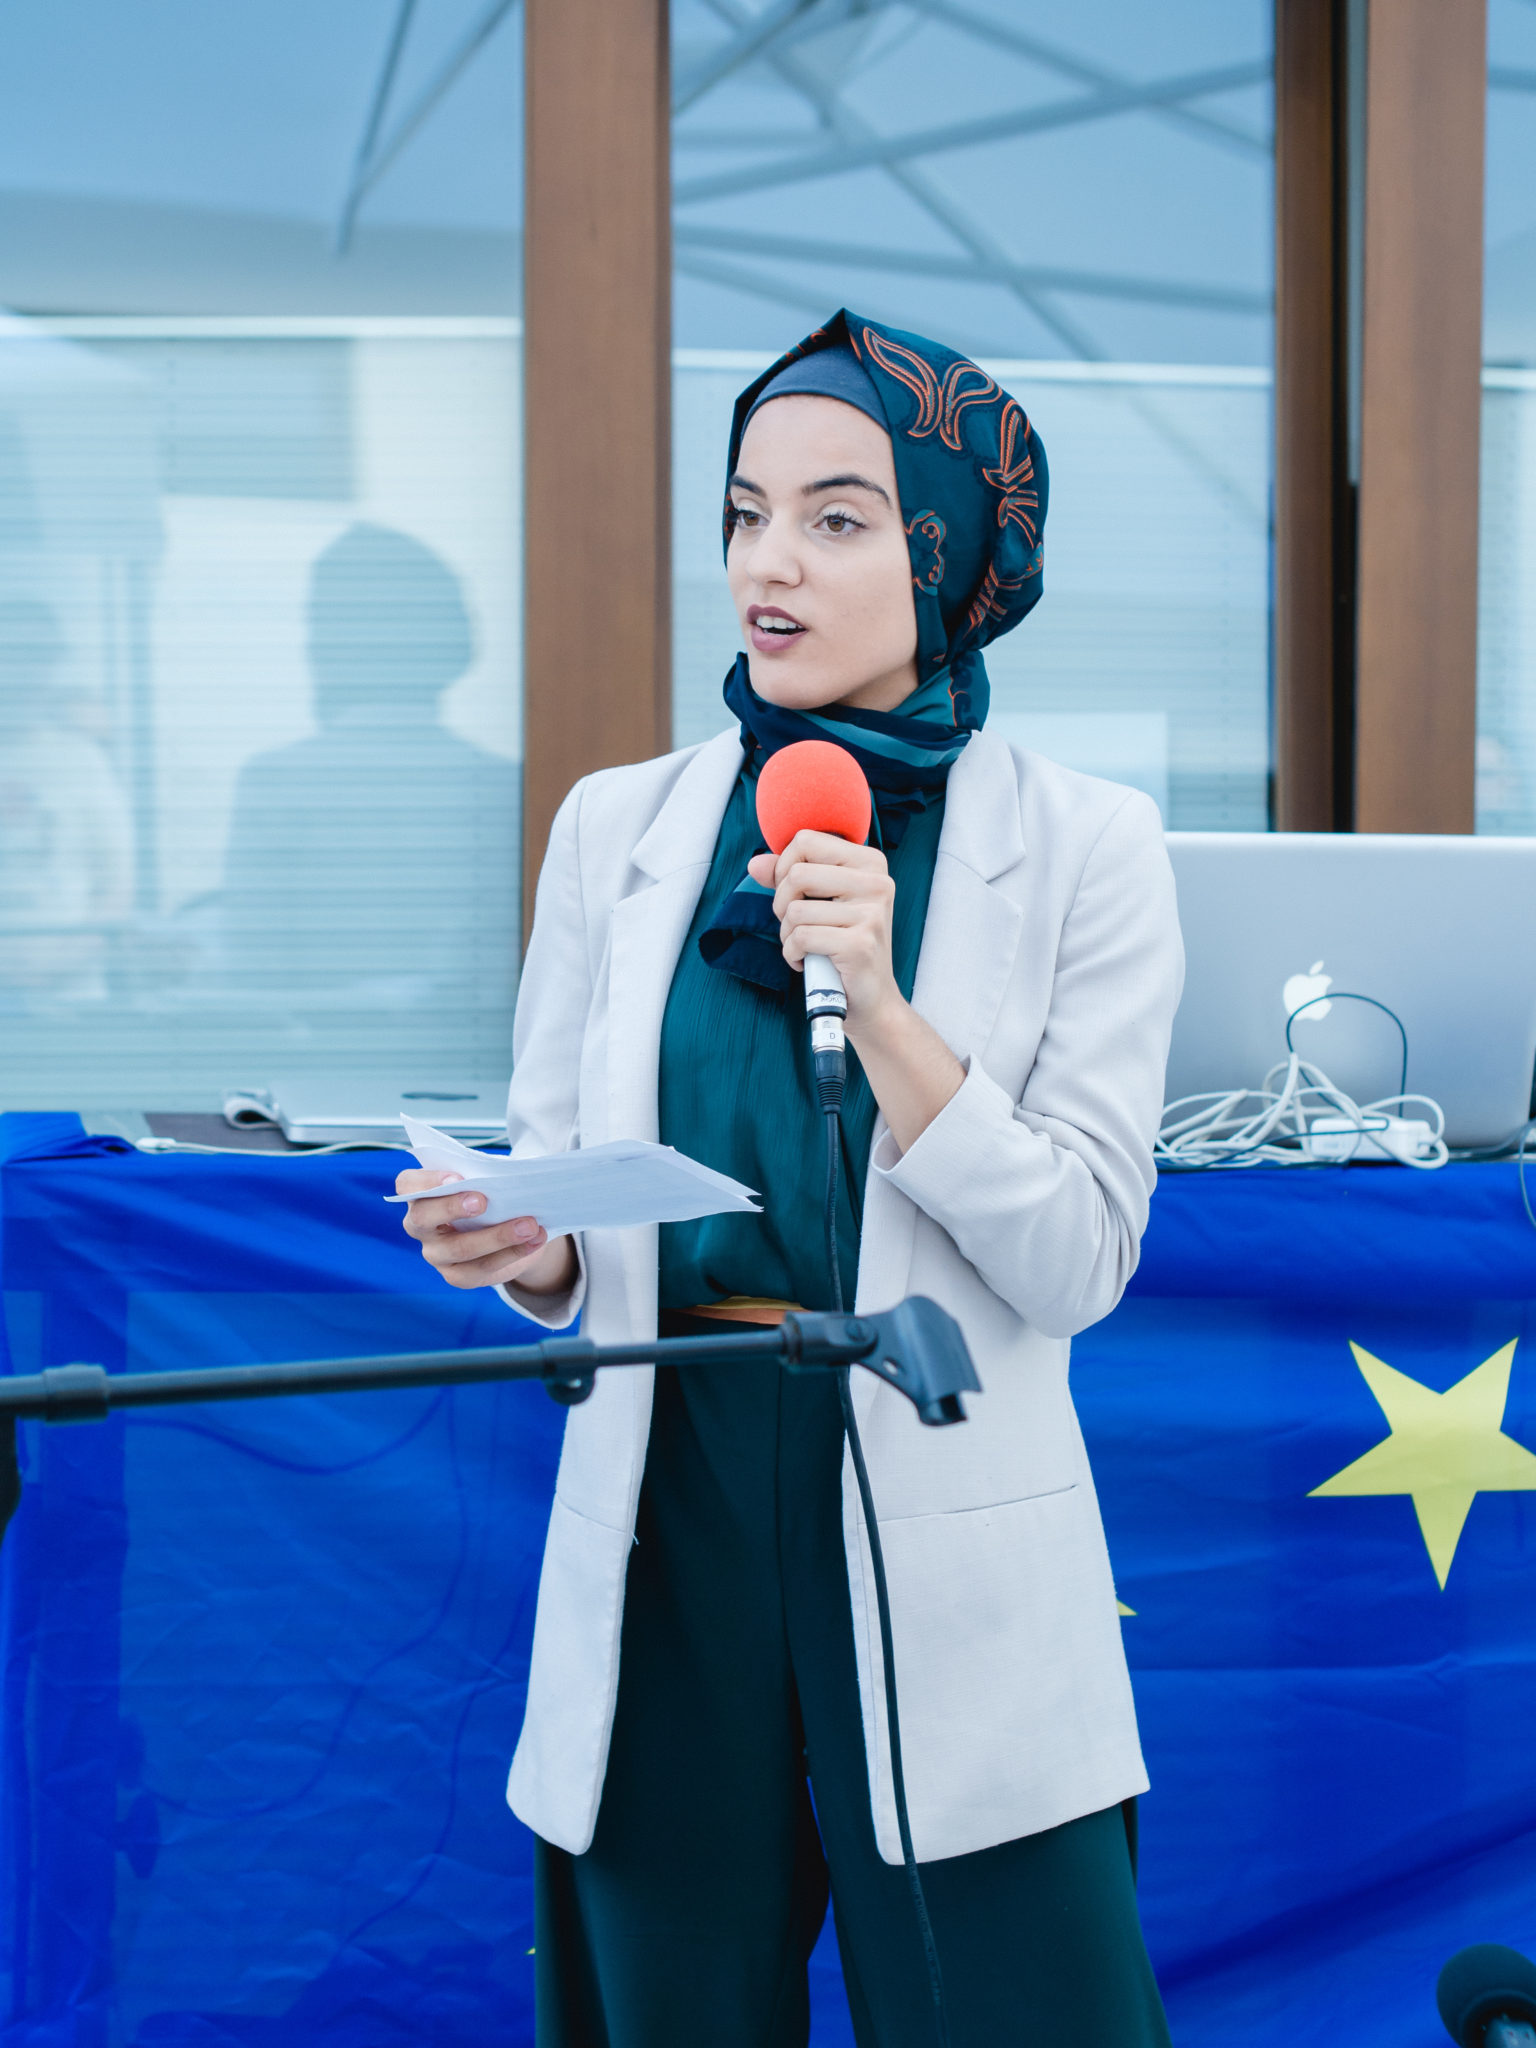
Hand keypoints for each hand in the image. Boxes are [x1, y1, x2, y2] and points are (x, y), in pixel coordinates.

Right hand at [396, 1168, 576, 1294]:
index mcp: (420, 1194)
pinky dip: (513, 1253)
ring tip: (529, 1225)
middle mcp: (419, 1226)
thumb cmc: (491, 1193)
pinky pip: (483, 1268)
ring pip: (459, 1248)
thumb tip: (508, 1178)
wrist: (507, 1227)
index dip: (427, 1180)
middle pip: (423, 1218)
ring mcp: (436, 1254)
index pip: (408, 1184)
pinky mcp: (457, 1275)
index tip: (457, 1176)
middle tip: (482, 1201)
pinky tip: (535, 1240)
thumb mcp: (486, 1180)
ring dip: (497, 1236)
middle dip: (452, 1208)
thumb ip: (486, 1177)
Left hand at [746, 829, 902, 1036]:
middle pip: (796, 873)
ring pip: (794, 911)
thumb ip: (788, 878)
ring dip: (787, 935)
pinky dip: (792, 954)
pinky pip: (801, 938)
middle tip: (796, 925)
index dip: (784, 867)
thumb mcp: (820, 903)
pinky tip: (806, 961)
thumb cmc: (843, 945)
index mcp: (870, 863)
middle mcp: (876, 883)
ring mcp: (871, 914)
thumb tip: (755, 864)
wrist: (871, 998)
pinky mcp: (860, 944)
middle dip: (781, 905)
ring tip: (805, 946)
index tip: (794, 894)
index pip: (806, 840)